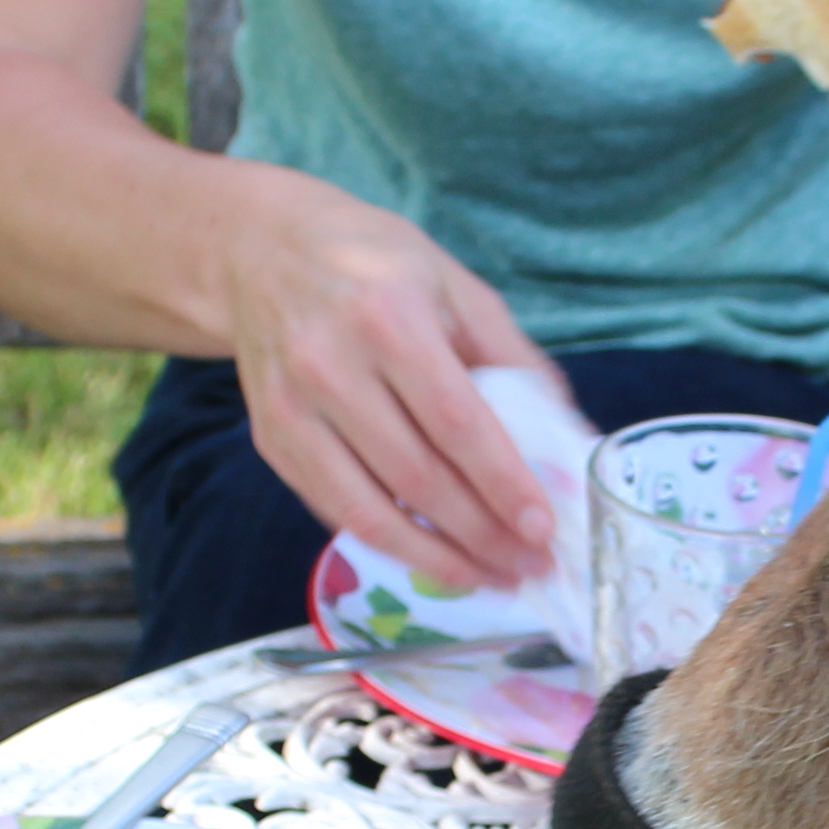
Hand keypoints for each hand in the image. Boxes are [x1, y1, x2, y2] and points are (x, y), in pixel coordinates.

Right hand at [218, 172, 565, 592]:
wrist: (260, 251)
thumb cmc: (372, 263)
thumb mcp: (452, 284)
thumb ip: (511, 356)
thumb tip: (567, 433)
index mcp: (388, 316)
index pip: (456, 423)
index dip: (502, 484)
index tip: (542, 527)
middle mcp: (330, 364)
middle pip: (418, 475)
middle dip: (483, 534)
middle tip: (531, 565)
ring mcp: (292, 408)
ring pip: (372, 510)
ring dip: (440, 558)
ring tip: (491, 577)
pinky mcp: (270, 440)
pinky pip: (336, 510)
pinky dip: (391, 543)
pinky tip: (435, 557)